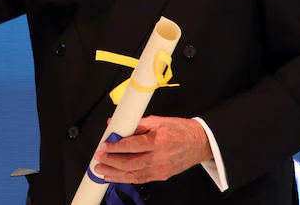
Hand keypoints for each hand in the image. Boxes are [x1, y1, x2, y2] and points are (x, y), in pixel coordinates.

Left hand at [93, 116, 212, 183]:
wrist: (200, 143)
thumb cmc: (181, 130)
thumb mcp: (159, 121)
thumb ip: (136, 124)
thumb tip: (117, 124)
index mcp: (158, 140)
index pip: (132, 146)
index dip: (115, 147)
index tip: (104, 145)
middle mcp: (159, 157)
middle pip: (130, 163)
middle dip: (111, 162)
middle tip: (98, 159)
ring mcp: (161, 169)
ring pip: (133, 175)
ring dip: (115, 174)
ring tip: (102, 170)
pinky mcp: (162, 176)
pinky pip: (141, 179)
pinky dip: (126, 179)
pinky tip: (116, 177)